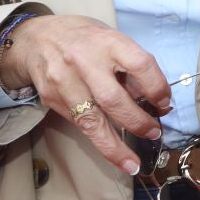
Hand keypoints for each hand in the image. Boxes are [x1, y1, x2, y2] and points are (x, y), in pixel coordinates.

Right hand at [2, 14, 168, 174]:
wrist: (36, 37)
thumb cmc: (84, 38)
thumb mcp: (112, 40)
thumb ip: (131, 68)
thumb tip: (155, 101)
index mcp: (108, 42)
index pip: (140, 65)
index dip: (157, 87)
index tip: (164, 102)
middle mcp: (84, 61)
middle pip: (114, 99)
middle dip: (137, 122)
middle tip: (154, 133)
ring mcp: (64, 81)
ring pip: (91, 121)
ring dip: (114, 146)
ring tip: (131, 162)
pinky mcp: (51, 98)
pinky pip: (77, 124)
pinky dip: (96, 138)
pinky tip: (111, 150)